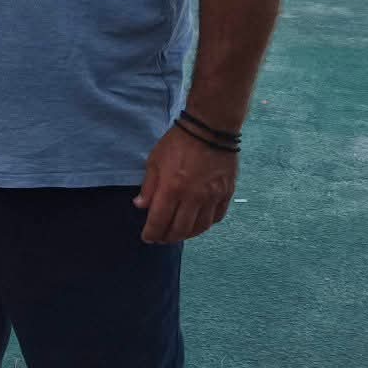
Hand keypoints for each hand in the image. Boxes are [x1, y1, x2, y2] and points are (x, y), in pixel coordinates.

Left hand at [134, 124, 238, 243]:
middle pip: (180, 229)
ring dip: (187, 234)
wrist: (210, 129)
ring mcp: (213, 197)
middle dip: (167, 237)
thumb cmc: (178, 143)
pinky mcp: (227, 193)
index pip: (159, 221)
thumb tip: (141, 206)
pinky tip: (198, 223)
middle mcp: (194, 197)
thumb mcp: (154, 161)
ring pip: (200, 228)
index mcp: (172, 189)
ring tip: (178, 233)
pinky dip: (206, 224)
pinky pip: (217, 217)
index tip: (147, 238)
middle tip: (161, 238)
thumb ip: (148, 187)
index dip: (152, 233)